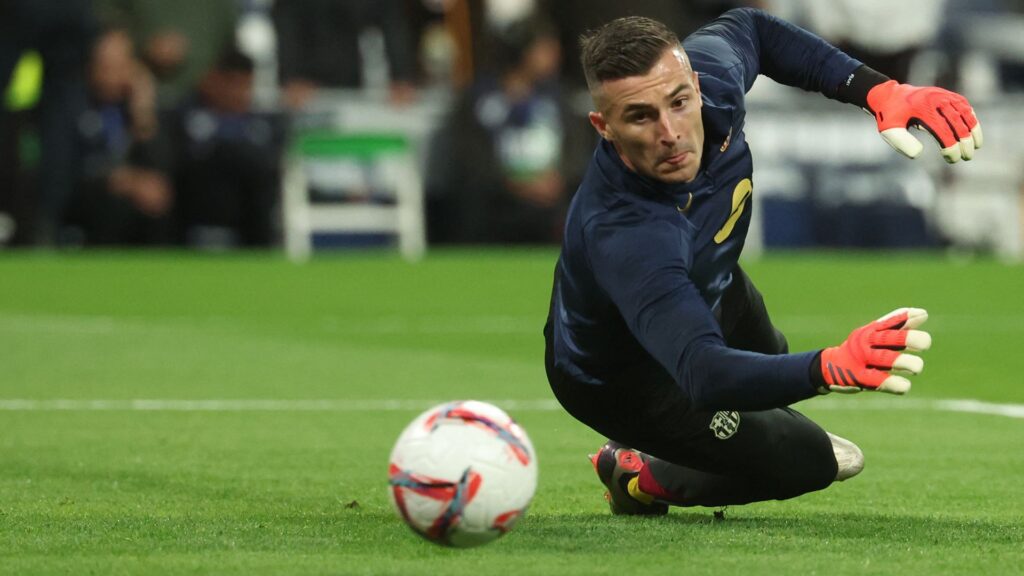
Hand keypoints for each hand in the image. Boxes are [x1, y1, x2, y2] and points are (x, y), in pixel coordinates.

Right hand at [819, 308, 930, 394]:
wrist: (828, 367)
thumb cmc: (860, 349)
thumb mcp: (873, 334)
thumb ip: (898, 326)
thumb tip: (923, 314)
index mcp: (870, 331)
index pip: (890, 322)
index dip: (906, 317)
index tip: (923, 314)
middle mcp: (865, 343)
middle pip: (887, 338)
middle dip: (908, 339)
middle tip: (926, 343)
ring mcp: (861, 360)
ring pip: (884, 359)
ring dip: (903, 362)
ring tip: (917, 368)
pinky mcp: (858, 378)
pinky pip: (877, 380)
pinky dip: (892, 383)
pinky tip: (905, 386)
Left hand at [866, 80, 982, 162]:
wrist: (889, 95)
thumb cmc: (889, 117)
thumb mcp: (889, 130)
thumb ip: (902, 143)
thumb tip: (918, 154)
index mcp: (922, 109)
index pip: (943, 131)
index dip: (951, 147)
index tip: (953, 159)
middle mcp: (936, 99)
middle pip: (956, 123)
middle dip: (965, 142)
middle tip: (967, 157)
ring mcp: (943, 95)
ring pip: (965, 113)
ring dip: (974, 129)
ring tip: (977, 146)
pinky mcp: (947, 94)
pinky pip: (964, 105)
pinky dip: (971, 117)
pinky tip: (974, 130)